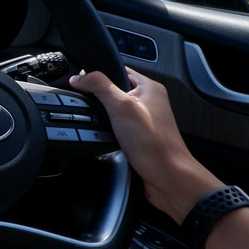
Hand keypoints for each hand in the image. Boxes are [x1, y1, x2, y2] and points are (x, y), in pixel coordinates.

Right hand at [68, 67, 221, 220]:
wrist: (168, 179)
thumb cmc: (155, 146)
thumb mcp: (121, 107)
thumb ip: (99, 86)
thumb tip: (80, 76)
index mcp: (150, 88)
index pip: (118, 69)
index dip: (98, 74)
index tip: (83, 84)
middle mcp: (149, 102)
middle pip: (113, 91)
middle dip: (100, 101)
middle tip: (97, 110)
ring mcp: (144, 121)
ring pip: (113, 112)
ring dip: (104, 119)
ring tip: (106, 127)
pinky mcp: (138, 138)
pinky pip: (116, 128)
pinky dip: (108, 133)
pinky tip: (109, 139)